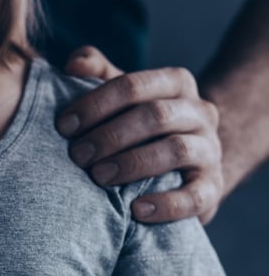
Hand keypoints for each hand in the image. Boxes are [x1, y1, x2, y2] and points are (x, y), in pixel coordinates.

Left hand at [57, 46, 223, 223]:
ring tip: (98, 177)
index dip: (96, 104)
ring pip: (176, 150)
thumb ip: (96, 73)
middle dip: (110, 136)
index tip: (63, 125)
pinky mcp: (213, 187)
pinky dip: (167, 204)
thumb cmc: (137, 122)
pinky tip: (136, 211)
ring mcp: (210, 149)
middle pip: (155, 116)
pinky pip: (196, 196)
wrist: (184, 162)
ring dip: (132, 164)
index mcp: (174, 83)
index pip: (133, 85)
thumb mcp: (119, 94)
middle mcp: (199, 111)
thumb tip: (74, 64)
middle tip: (76, 155)